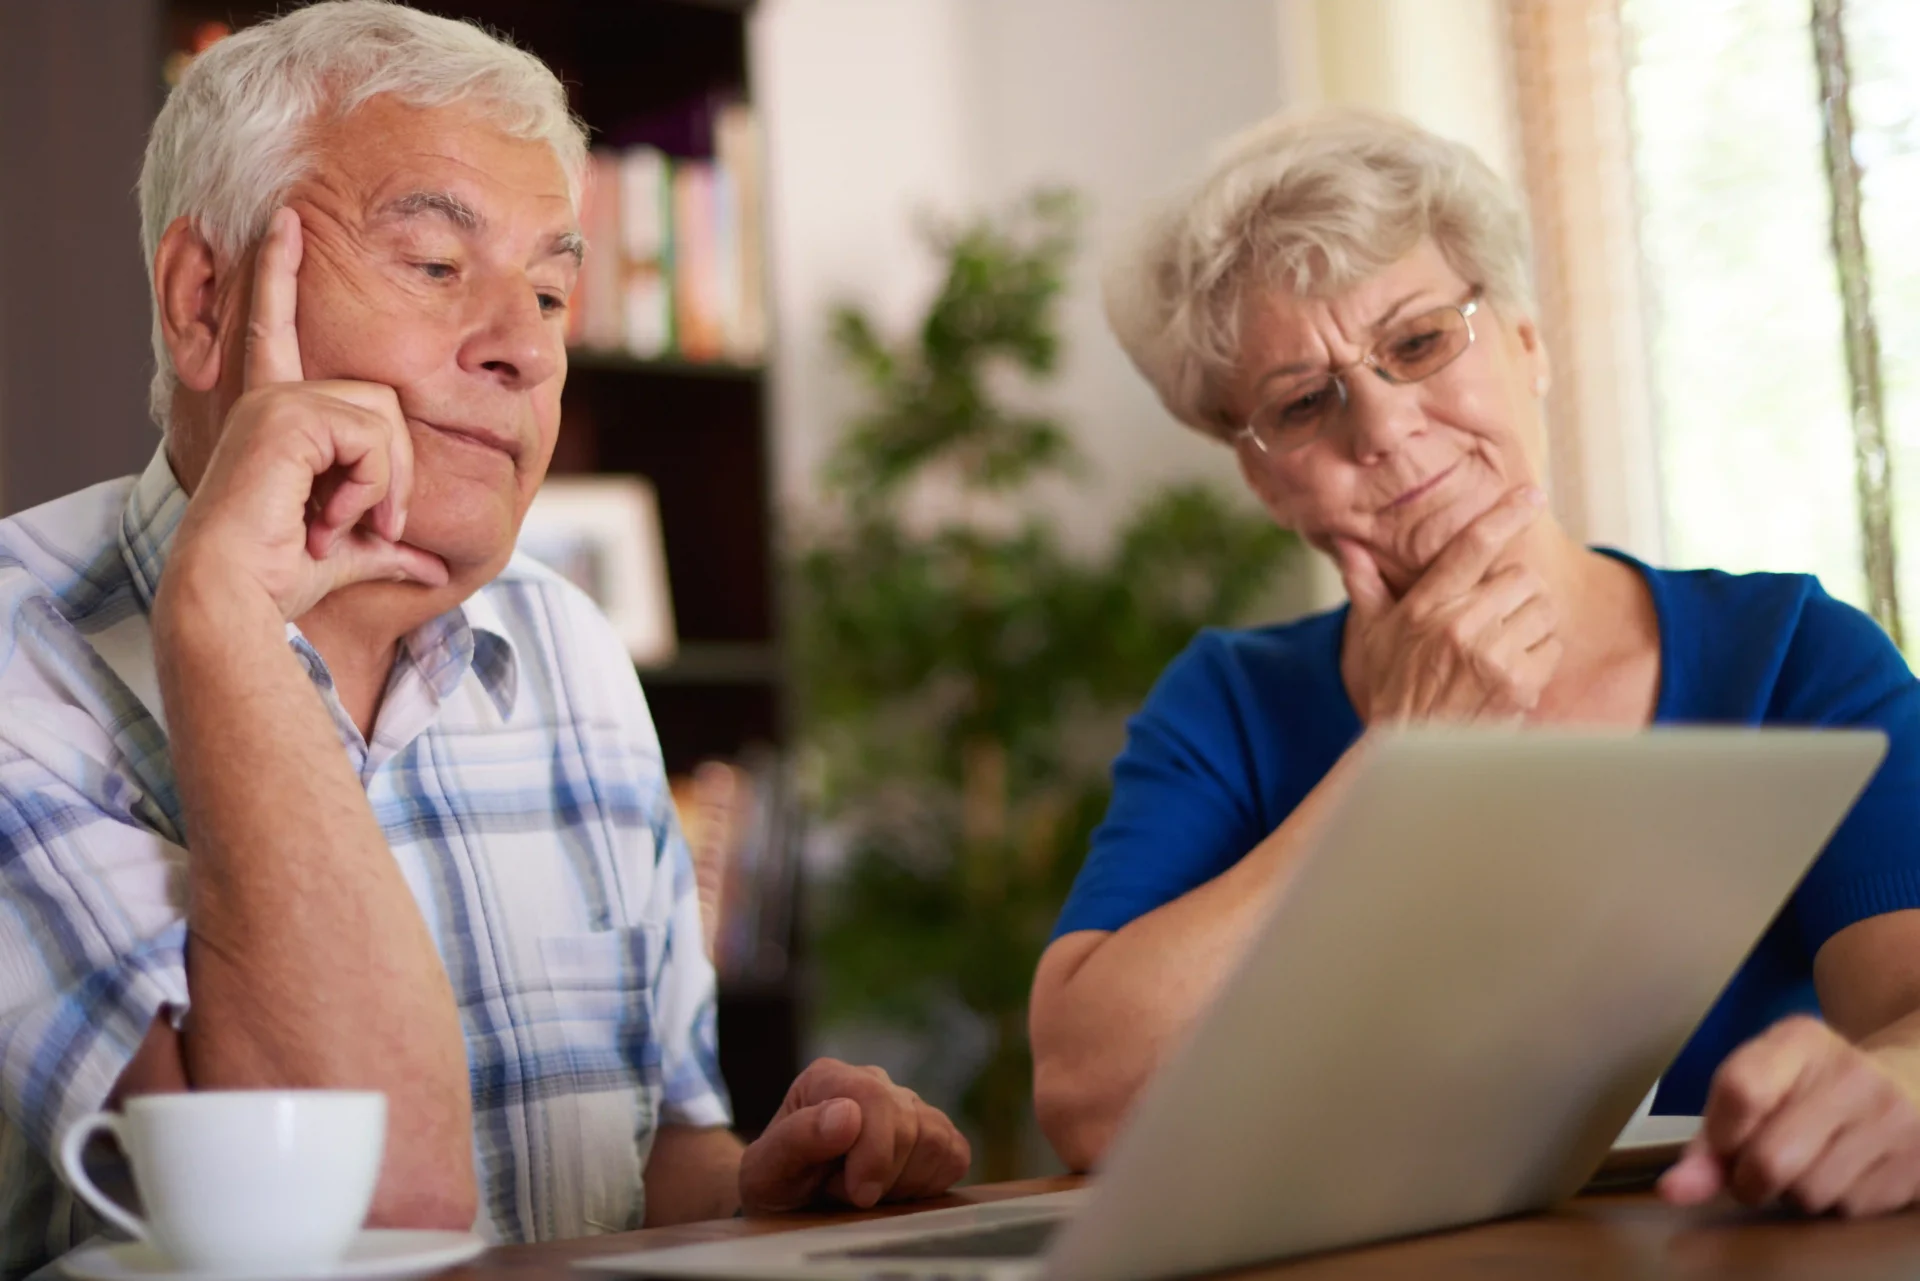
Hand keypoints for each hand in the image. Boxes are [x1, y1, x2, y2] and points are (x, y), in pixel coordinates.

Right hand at [163, 207, 448, 621]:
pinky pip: (371, 437)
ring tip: (345, 525)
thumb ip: (389, 543)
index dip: (278, 271)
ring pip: (384, 421)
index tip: (285, 218)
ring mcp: (277, 400)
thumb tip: (432, 565)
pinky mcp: (285, 414)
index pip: (280, 330)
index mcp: (279, 413)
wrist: (235, 595)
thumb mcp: (349, 550)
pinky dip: (370, 486)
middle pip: (385, 401)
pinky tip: (333, 515)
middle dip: (396, 474)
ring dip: (384, 486)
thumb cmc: (278, 577)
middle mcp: (273, 395)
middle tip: (377, 526)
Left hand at [737, 1058, 970, 1211]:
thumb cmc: (776, 1181)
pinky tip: (894, 1188)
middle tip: (847, 1193)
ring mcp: (907, 1104)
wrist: (791, 1197)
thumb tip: (847, 1114)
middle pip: (909, 1123)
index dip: (875, 1153)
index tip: (858, 1194)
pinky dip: (930, 1182)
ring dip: (903, 1181)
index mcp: (829, 1078)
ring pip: (937, 1140)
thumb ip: (795, 1139)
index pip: (875, 1100)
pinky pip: (955, 1154)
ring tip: (865, 1189)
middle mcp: (873, 1081)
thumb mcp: (765, 1170)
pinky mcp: (933, 1131)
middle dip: (883, 1174)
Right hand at [1336, 486, 1560, 723]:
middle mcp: (1459, 624)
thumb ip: (1365, 584)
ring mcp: (1491, 655)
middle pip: (1522, 577)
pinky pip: (1551, 647)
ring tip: (1504, 645)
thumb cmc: (1394, 688)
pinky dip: (1540, 658)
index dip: (1505, 515)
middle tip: (1500, 613)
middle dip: (1518, 593)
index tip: (1530, 496)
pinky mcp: (1518, 683)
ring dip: (1531, 624)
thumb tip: (1346, 543)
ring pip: (1543, 610)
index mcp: (1425, 606)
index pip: (1472, 546)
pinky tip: (1513, 673)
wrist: (1413, 750)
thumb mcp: (1373, 634)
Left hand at [1658, 1015, 1919, 1216]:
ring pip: (1809, 1195)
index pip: (1740, 1091)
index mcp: (1800, 1040)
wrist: (1912, 1084)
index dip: (1719, 1137)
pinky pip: (1847, 1210)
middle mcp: (1853, 1075)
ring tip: (1804, 1165)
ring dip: (1792, 1195)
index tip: (1720, 1147)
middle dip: (1749, 1181)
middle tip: (1756, 1170)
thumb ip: (1710, 1136)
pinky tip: (1841, 1173)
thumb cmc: (1811, 1087)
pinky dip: (1832, 1203)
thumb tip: (1673, 1191)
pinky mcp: (1916, 1165)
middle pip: (1770, 1160)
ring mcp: (1893, 1121)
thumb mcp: (1757, 1086)